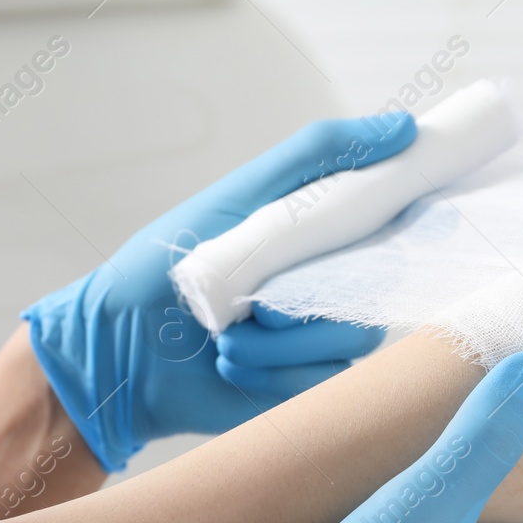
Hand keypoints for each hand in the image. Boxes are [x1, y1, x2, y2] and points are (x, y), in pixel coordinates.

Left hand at [24, 114, 416, 471]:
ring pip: (347, 344)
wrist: (118, 348)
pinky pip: (322, 385)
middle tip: (256, 300)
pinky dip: (271, 376)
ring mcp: (317, 346)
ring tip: (227, 336)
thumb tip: (404, 129)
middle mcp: (328, 294)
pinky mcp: (303, 393)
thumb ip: (319, 156)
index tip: (366, 243)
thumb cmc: (168, 265)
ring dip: (279, 344)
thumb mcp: (243, 195)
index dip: (400, 235)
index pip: (393, 236)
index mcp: (322, 243)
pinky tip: (229, 364)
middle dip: (308, 300)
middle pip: (374, 295)